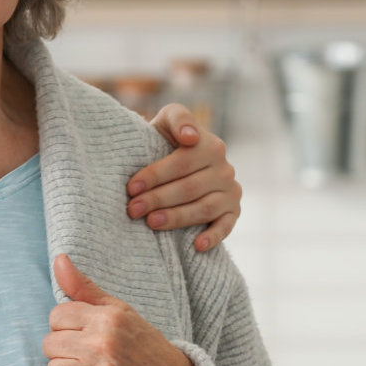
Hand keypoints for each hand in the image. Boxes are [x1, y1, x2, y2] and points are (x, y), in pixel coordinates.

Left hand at [44, 254, 196, 365]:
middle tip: (88, 356)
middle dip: (64, 351)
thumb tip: (59, 258)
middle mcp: (103, 341)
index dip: (66, 327)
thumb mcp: (120, 311)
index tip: (83, 335)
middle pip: (50, 344)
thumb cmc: (144, 345)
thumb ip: (85, 288)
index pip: (56, 316)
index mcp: (108, 317)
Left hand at [133, 103, 241, 251]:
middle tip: (133, 209)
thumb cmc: (165, 141)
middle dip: (158, 199)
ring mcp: (231, 191)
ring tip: (151, 223)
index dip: (156, 175)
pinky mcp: (233, 212)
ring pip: (205, 208)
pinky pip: (226, 226)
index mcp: (210, 145)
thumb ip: (178, 119)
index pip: (183, 162)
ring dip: (177, 218)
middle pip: (190, 188)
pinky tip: (196, 245)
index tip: (131, 187)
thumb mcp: (168, 121)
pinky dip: (213, 237)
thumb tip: (190, 137)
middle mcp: (225, 168)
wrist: (173, 161)